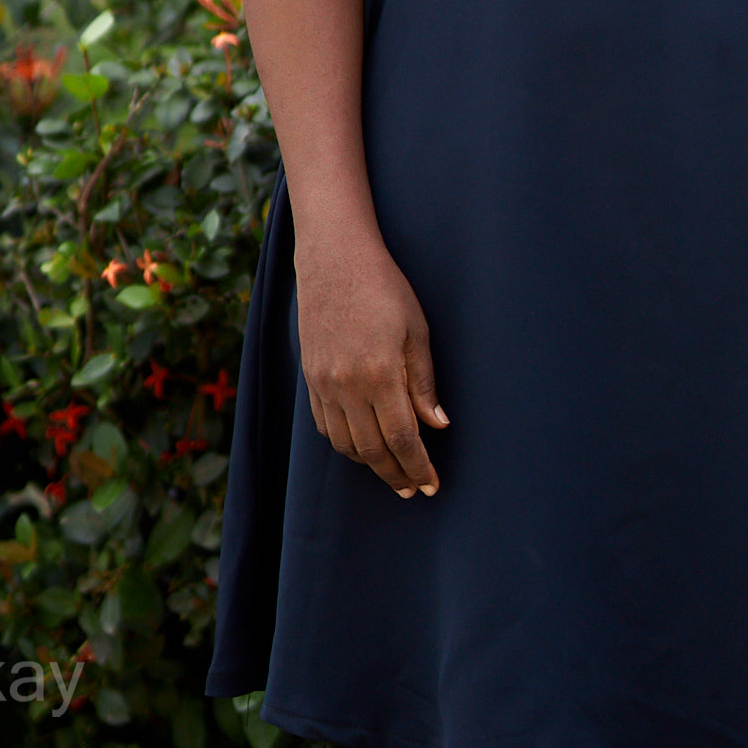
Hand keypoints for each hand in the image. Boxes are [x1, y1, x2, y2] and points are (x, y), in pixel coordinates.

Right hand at [294, 232, 448, 496]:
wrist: (335, 258)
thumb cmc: (384, 287)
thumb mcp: (417, 330)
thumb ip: (423, 382)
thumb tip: (437, 425)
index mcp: (380, 374)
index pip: (402, 438)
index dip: (418, 467)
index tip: (431, 485)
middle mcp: (347, 386)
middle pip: (372, 450)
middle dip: (395, 474)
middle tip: (413, 488)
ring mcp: (324, 384)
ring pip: (345, 444)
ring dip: (370, 464)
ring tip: (391, 470)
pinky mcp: (310, 377)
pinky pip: (325, 426)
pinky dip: (345, 443)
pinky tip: (361, 444)